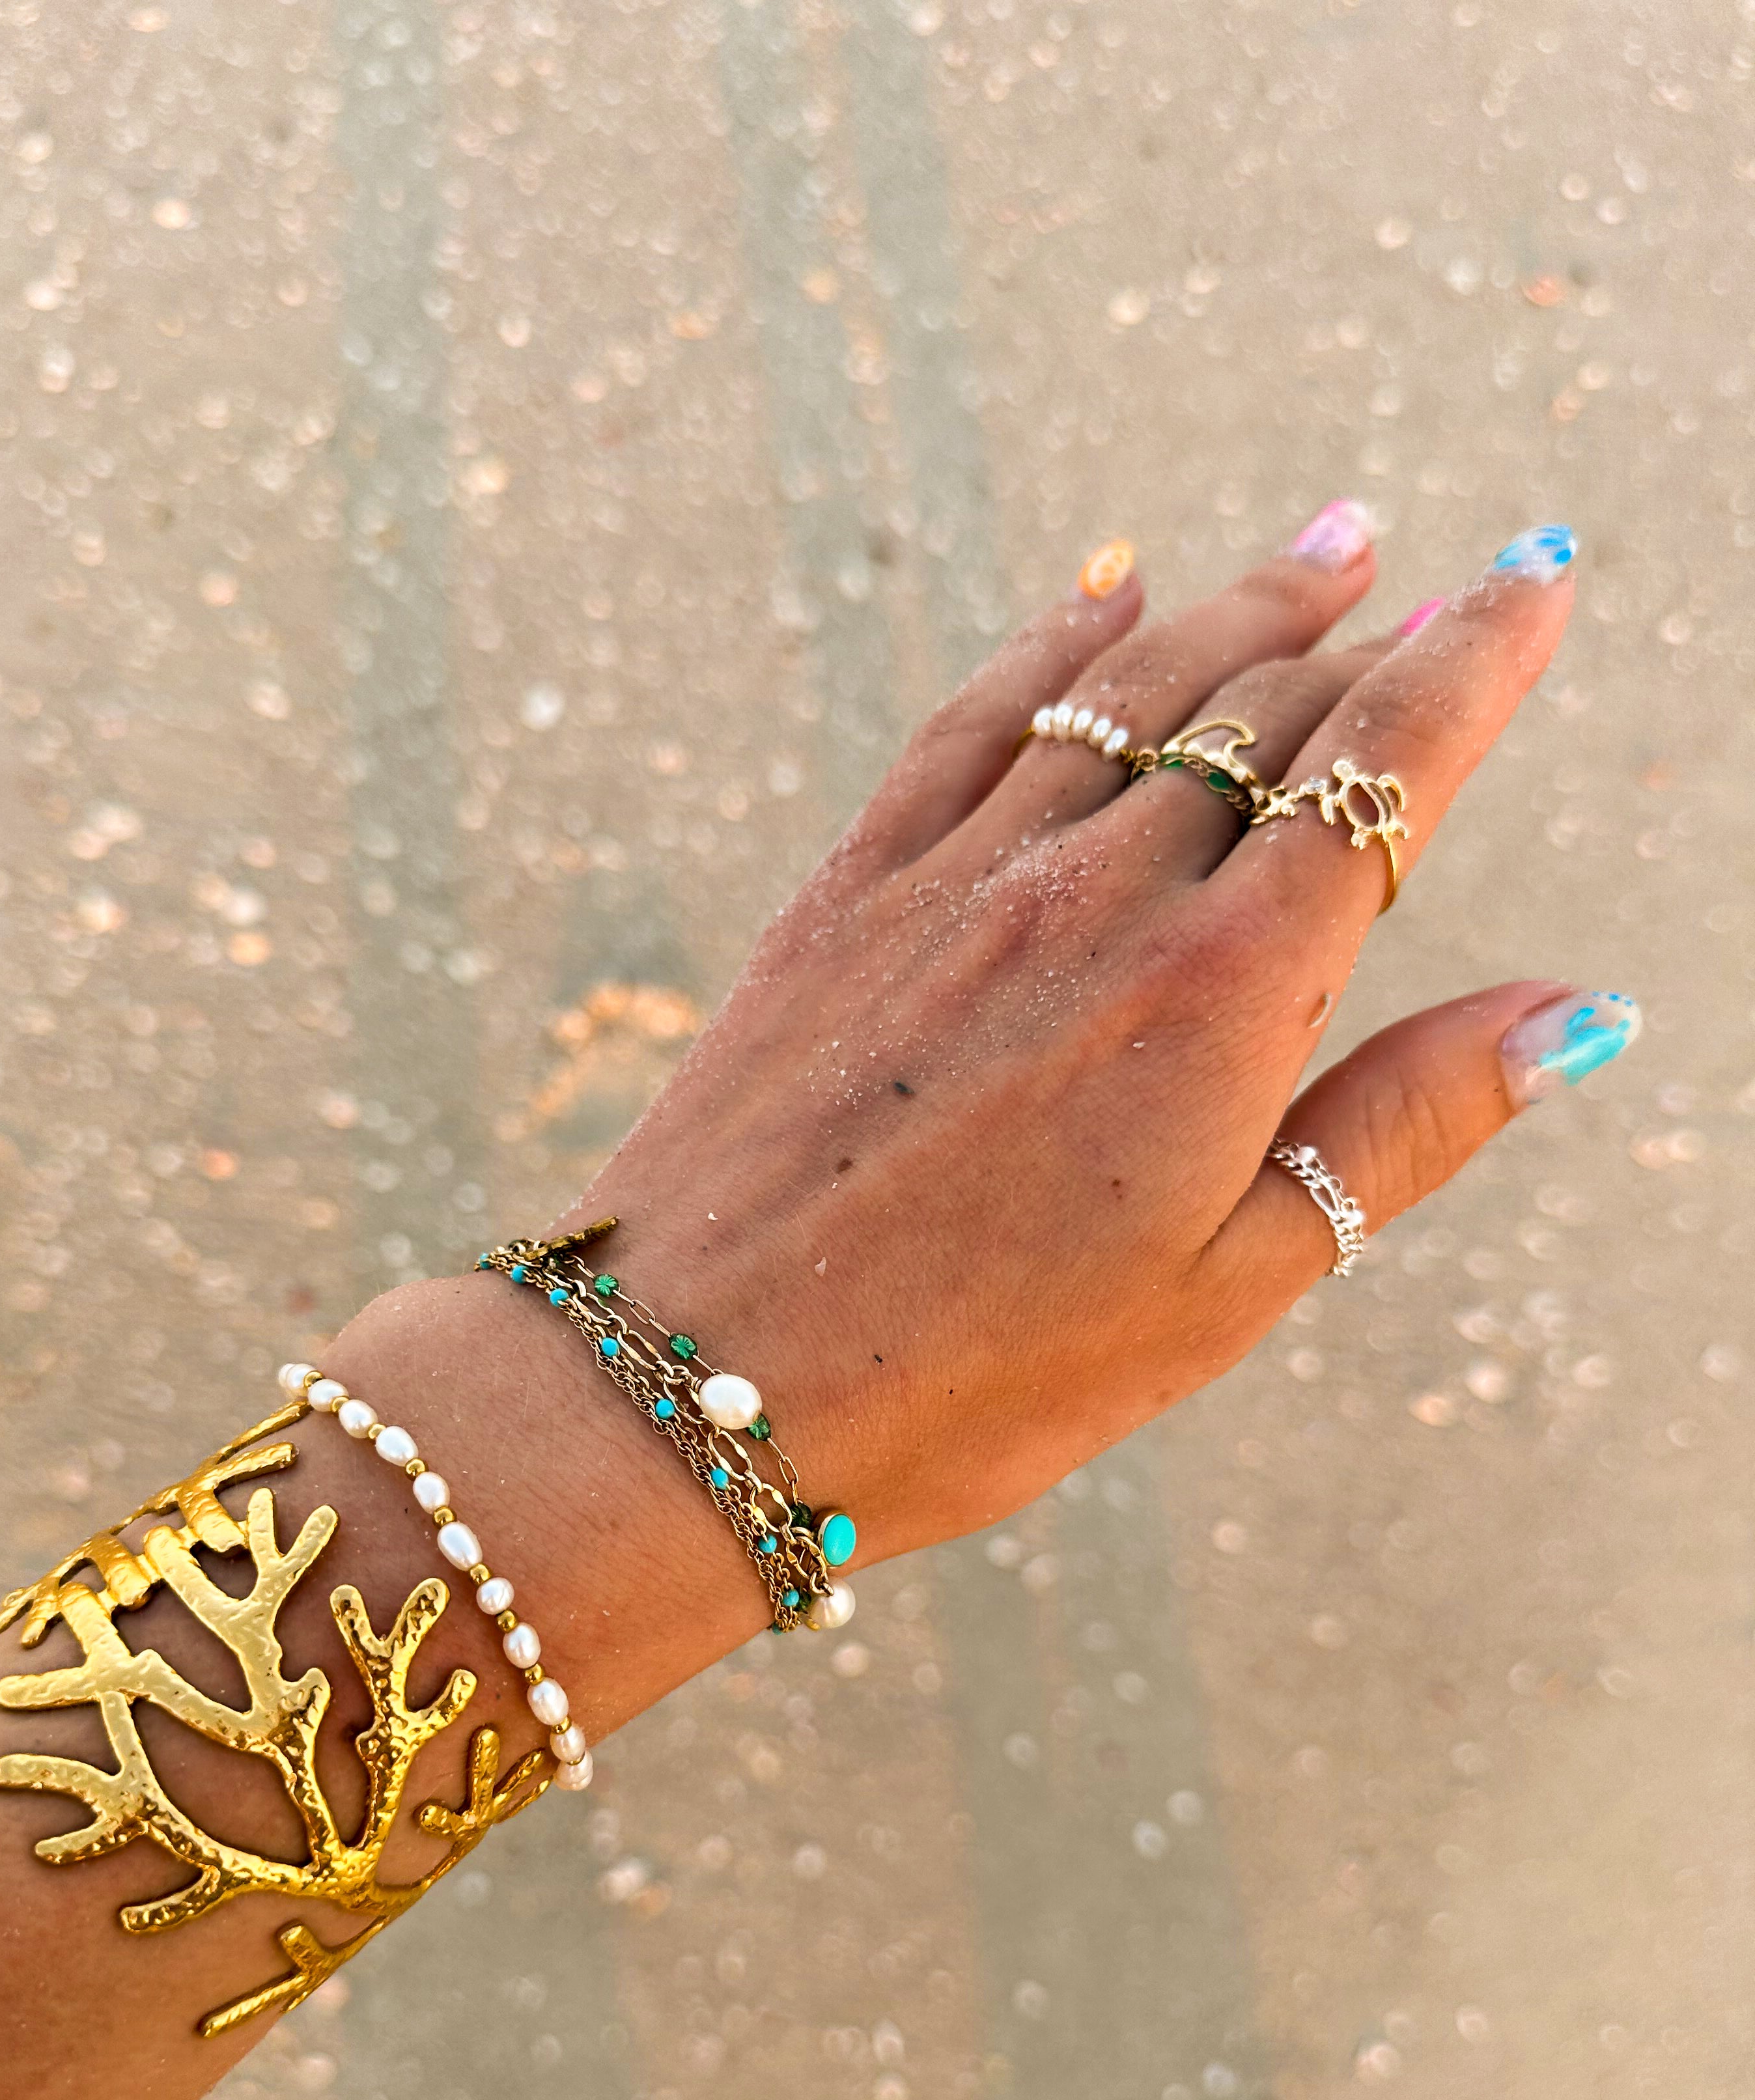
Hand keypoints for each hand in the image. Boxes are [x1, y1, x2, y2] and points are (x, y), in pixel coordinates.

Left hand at [569, 508, 1635, 1557]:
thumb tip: (1568, 1014)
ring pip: (1132, 684)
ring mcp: (963, 876)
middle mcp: (1098, 896)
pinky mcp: (852, 888)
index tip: (1538, 583)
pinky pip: (975, 716)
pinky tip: (1102, 588)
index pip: (1383, 771)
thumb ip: (1400, 1130)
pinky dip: (1055, 635)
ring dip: (1242, 607)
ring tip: (1328, 552)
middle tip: (1444, 587)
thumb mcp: (1226, 1289)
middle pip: (1266, 713)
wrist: (700, 1378)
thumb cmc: (979, 1374)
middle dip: (1375, 641)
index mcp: (1219, 996)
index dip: (1476, 662)